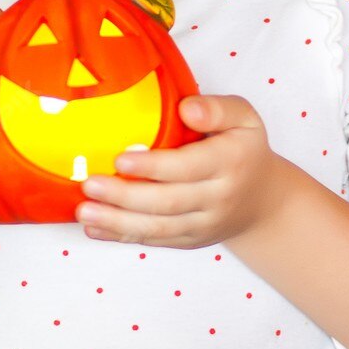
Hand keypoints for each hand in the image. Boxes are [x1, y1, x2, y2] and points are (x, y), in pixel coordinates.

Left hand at [76, 93, 285, 248]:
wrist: (263, 201)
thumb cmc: (244, 150)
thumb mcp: (244, 118)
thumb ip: (218, 108)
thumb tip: (187, 109)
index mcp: (231, 161)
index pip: (189, 167)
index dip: (153, 167)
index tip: (120, 160)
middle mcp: (219, 197)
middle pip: (168, 201)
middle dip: (125, 196)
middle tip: (90, 185)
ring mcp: (204, 224)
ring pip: (159, 227)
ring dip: (118, 222)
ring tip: (85, 211)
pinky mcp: (190, 241)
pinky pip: (155, 240)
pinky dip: (122, 236)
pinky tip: (95, 227)